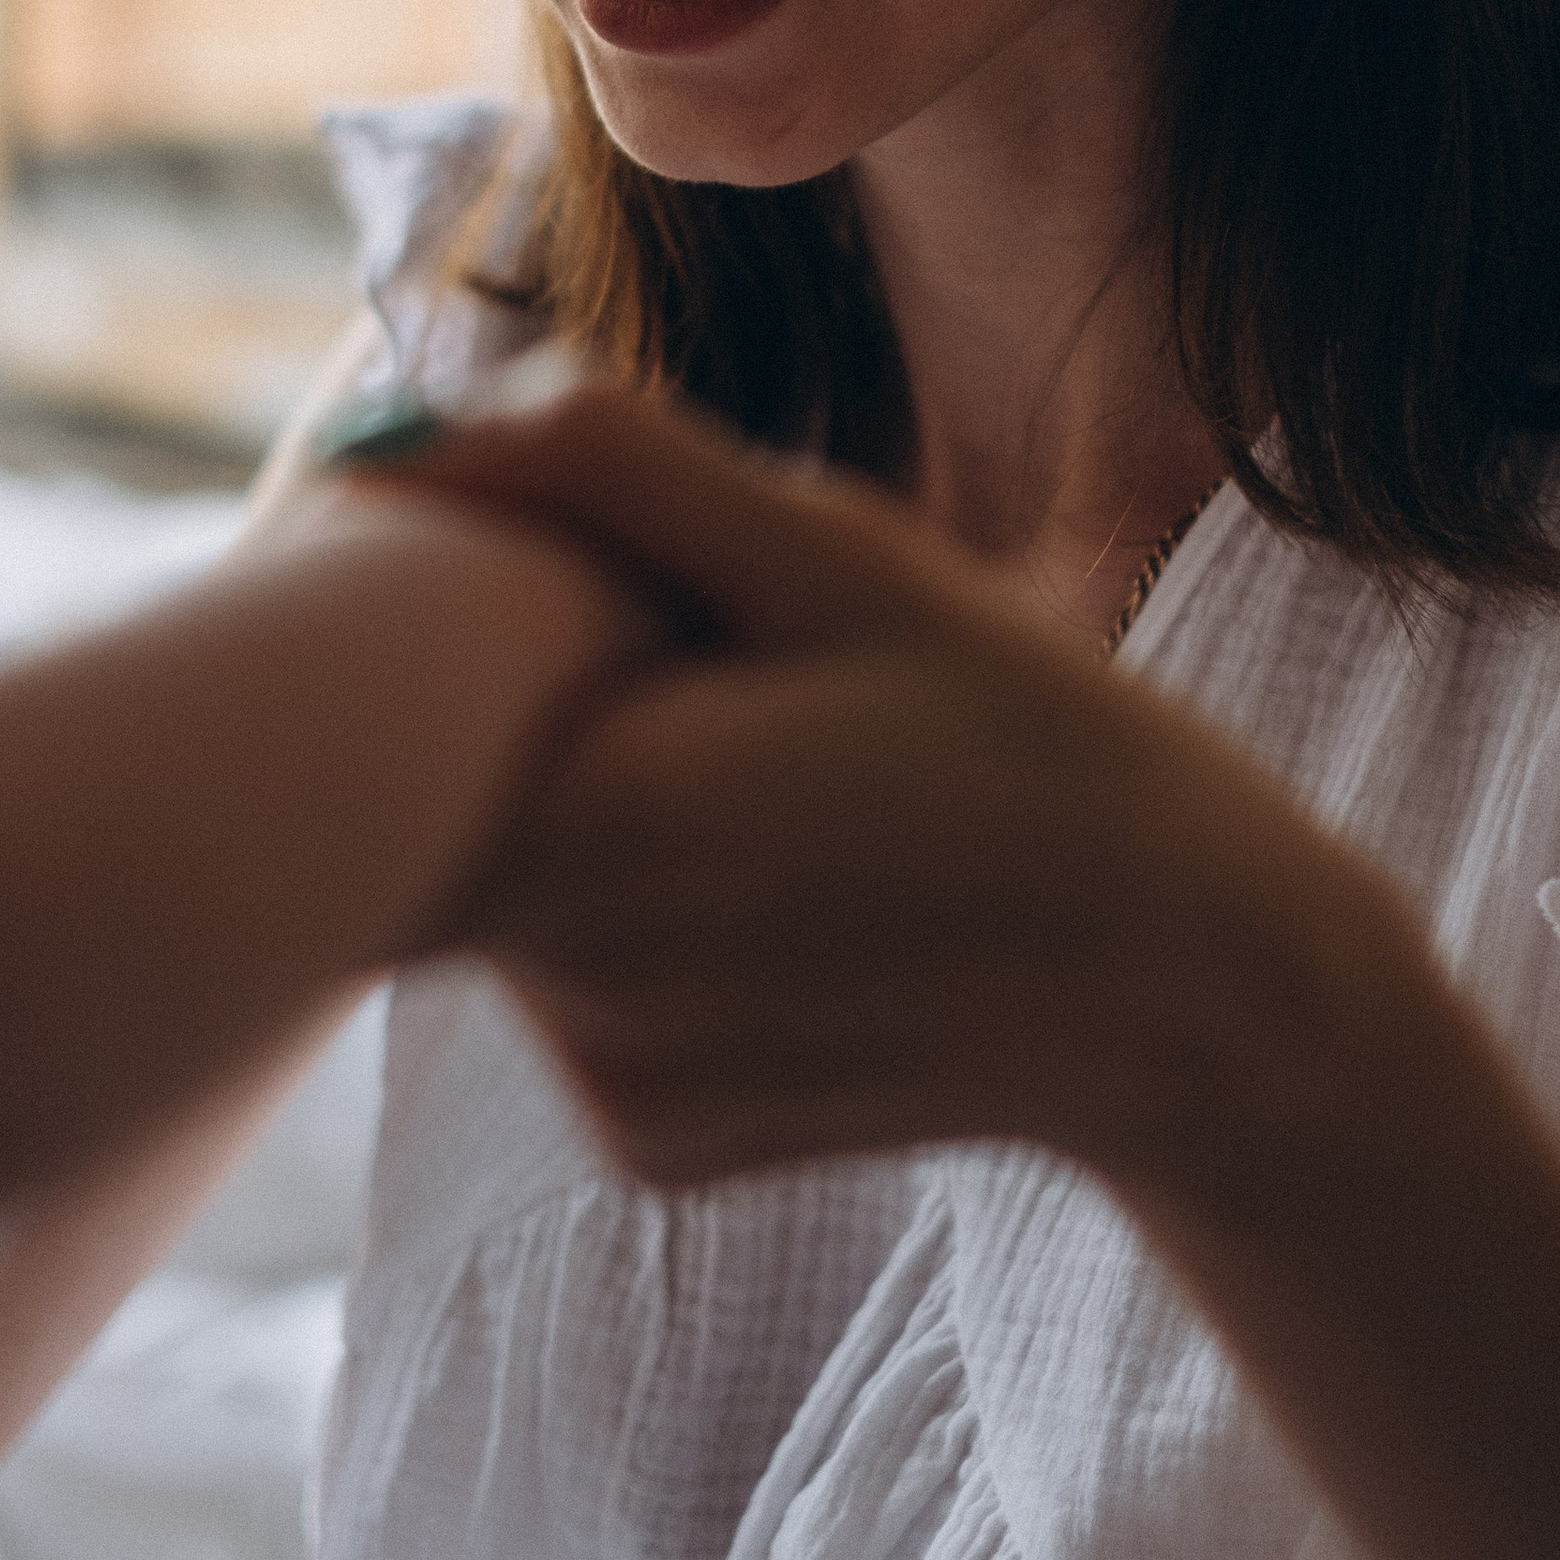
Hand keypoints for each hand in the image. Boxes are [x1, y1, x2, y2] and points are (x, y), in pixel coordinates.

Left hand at [382, 383, 1348, 1196]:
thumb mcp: (847, 562)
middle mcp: (573, 988)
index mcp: (600, 824)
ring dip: (587, 820)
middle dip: (515, 720)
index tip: (466, 581)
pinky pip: (578, 995)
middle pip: (433, 812)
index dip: (383, 642)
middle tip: (682, 662)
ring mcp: (611, 1087)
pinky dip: (638, 927)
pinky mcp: (653, 1146)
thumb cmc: (1036, 734)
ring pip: (508, 901)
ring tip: (772, 773)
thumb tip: (415, 413)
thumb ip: (615, 473)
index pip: (362, 733)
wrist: (1197, 988)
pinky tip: (786, 887)